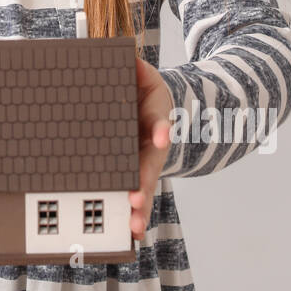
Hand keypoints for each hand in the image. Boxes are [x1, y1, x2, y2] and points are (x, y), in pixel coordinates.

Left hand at [129, 55, 172, 238]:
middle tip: (136, 197)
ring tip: (134, 226)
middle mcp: (151, 146)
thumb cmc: (140, 95)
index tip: (160, 134)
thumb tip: (129, 56)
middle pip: (150, 165)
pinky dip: (134, 216)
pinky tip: (130, 234)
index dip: (159, 128)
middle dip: (144, 181)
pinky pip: (136, 199)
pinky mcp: (135, 177)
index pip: (158, 122)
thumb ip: (136, 68)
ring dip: (140, 208)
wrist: (151, 113)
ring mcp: (145, 165)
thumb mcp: (142, 77)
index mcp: (153, 118)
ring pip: (145, 188)